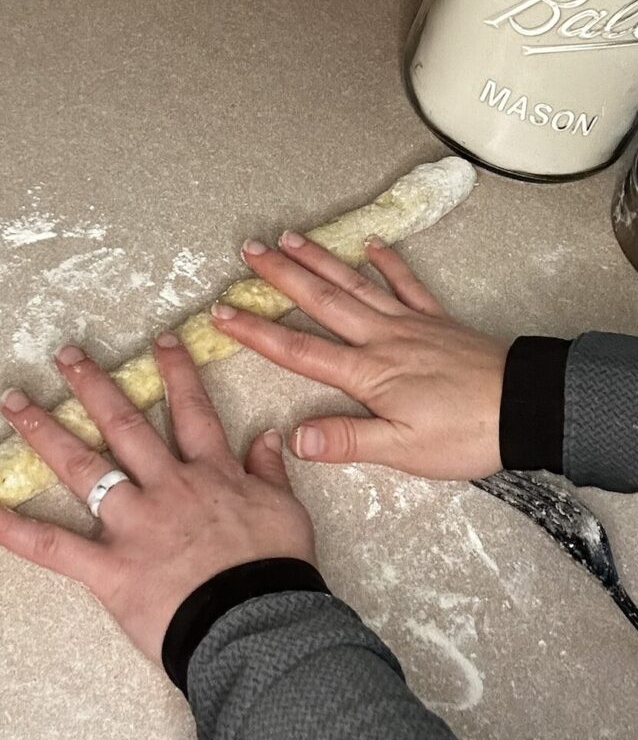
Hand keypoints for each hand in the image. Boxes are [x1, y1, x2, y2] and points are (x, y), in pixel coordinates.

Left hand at [0, 335, 314, 662]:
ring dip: (47, 433)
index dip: (176, 373)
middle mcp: (167, 487)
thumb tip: (269, 435)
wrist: (257, 620)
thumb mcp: (285, 509)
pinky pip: (56, 546)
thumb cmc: (275, 568)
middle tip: (67, 357)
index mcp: (210, 473)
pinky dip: (18, 530)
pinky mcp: (110, 568)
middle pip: (125, 426)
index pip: (191, 410)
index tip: (161, 343)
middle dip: (94, 387)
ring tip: (16, 403)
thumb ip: (270, 470)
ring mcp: (135, 524)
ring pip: (84, 469)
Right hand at [212, 234, 506, 480]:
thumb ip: (348, 439)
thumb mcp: (403, 450)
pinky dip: (389, 263)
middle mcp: (383, 338)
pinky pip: (408, 284)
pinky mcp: (437, 320)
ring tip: (291, 237)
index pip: (301, 351)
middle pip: (322, 301)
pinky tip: (372, 245)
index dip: (258, 332)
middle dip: (282, 275)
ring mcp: (411, 323)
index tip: (224, 312)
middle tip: (249, 250)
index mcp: (369, 373)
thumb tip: (294, 436)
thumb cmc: (465, 434)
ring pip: (356, 284)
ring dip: (321, 260)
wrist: (525, 407)